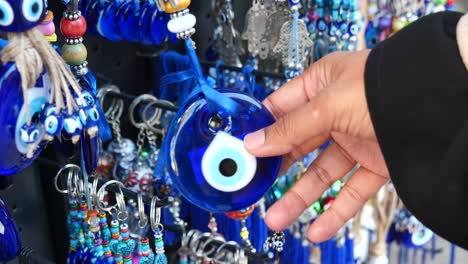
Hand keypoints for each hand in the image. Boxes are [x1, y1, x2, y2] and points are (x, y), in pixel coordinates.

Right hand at [244, 50, 389, 242]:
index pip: (280, 111)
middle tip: (254, 190)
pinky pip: (350, 190)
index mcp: (320, 87)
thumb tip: (254, 144)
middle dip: (274, 171)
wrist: (440, 101)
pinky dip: (335, 210)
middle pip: (296, 147)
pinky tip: (318, 228)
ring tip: (277, 219)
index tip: (240, 153)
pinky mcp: (375, 164)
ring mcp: (355, 140)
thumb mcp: (329, 103)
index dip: (260, 132)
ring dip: (299, 198)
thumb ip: (291, 128)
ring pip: (320, 174)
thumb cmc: (384, 85)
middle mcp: (334, 113)